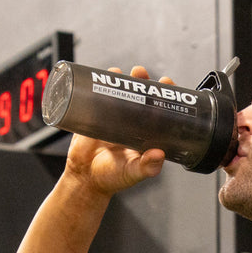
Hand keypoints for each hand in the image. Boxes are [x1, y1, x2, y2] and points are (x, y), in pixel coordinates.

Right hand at [65, 65, 173, 196]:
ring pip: (118, 92)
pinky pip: (97, 96)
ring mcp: (112, 117)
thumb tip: (159, 155)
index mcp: (146, 133)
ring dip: (120, 78)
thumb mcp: (132, 173)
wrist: (84, 179)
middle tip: (140, 74)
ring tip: (118, 72)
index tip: (167, 84)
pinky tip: (99, 76)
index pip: (159, 109)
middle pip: (139, 95)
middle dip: (142, 81)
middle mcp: (131, 122)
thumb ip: (147, 167)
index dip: (164, 95)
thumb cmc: (112, 178)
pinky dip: (98, 84)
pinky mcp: (94, 116)